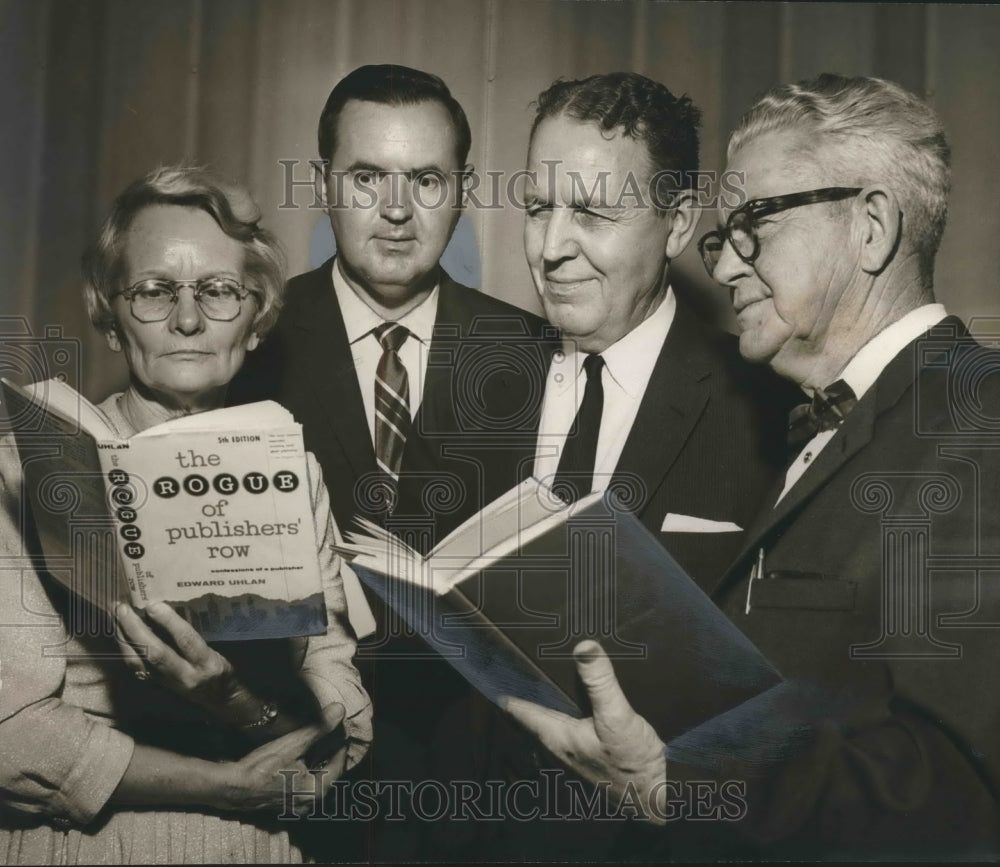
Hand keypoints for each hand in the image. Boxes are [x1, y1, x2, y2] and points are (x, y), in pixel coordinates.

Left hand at [115, 601, 255, 721]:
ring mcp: (167, 683)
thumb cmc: (221, 669)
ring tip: (116, 617)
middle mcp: (185, 675)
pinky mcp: (156, 686)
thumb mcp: (217, 651)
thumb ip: (195, 636)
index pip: (186, 640)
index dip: (169, 622)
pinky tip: (120, 636)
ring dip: (124, 638)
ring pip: (139, 662)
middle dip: (135, 629)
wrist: (220, 699)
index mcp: (206, 662)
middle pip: (155, 653)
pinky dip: (125, 650)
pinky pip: (135, 668)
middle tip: (123, 608)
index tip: (153, 604)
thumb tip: (168, 611)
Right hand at [216, 702, 346, 815]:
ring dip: (317, 762)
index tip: (341, 729)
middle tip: (331, 734)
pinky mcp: (282, 804)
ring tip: (316, 743)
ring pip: (314, 780)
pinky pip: (301, 785)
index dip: (341, 744)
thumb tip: (340, 709)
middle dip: (329, 754)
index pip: (338, 765)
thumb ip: (319, 728)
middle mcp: (309, 804)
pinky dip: (304, 770)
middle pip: (327, 774)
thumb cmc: (263, 767)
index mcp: (316, 792)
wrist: (232, 787)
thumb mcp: (294, 744)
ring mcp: (294, 807)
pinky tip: (298, 758)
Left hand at [502, 640, 667, 823]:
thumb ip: (600, 682)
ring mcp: (571, 754)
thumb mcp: (618, 717)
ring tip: (537, 679)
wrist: (657, 799)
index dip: (506, 690)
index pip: (518, 710)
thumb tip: (584, 645)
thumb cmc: (632, 766)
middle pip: (529, 716)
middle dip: (522, 693)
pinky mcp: (587, 756)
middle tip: (512, 665)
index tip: (490, 669)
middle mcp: (557, 747)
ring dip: (540, 704)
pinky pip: (563, 728)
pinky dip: (559, 713)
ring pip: (545, 723)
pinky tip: (570, 703)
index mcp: (555, 737)